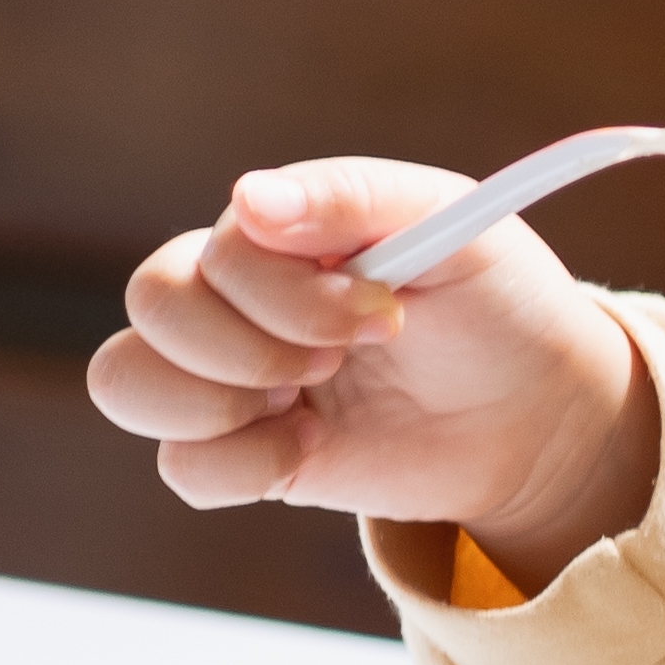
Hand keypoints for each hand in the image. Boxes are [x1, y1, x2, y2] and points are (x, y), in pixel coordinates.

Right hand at [86, 160, 660, 585]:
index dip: (289, 296)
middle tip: (341, 361)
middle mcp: (238, 295)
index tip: (384, 315)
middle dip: (250, 346)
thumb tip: (248, 197)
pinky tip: (310, 449)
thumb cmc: (496, 302)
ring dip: (220, 402)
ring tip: (311, 404)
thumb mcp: (453, 227)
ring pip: (127, 381)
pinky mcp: (245, 450)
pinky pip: (177, 466)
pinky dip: (239, 466)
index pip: (217, 252)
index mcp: (282, 230)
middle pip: (154, 303)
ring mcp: (233, 375)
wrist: (538, 413)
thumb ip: (353, 197)